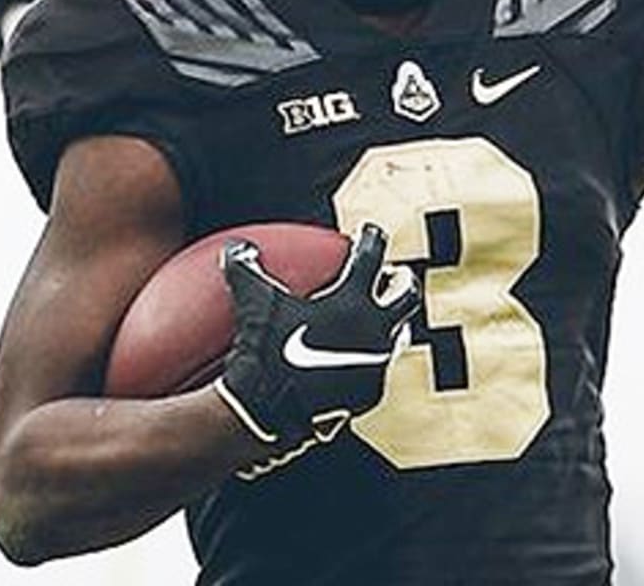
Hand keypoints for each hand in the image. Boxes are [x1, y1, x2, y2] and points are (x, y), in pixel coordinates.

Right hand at [215, 222, 419, 452]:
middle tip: (395, 274)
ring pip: (399, 335)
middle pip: (406, 294)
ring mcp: (376, 362)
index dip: (371, 238)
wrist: (272, 412)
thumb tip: (236, 247)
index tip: (369, 232)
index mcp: (352, 300)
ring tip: (383, 319)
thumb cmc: (266, 352)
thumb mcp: (254, 304)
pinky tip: (359, 361)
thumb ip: (246, 270)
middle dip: (403, 280)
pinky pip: (378, 370)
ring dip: (392, 323)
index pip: (371, 256)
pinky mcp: (371, 393)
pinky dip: (371, 360)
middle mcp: (374, 329)